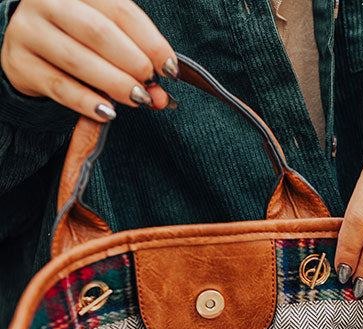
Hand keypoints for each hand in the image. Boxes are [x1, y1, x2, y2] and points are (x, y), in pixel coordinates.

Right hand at [0, 0, 179, 120]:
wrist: (27, 48)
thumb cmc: (74, 39)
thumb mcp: (106, 39)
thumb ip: (134, 58)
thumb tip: (160, 96)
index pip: (120, 10)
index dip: (151, 41)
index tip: (171, 69)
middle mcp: (48, 1)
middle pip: (98, 32)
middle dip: (132, 62)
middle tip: (150, 84)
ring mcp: (29, 31)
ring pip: (78, 60)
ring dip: (114, 84)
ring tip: (137, 99)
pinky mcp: (20, 64)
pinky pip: (59, 87)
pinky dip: (87, 102)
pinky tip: (108, 112)